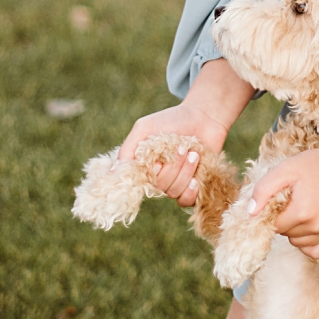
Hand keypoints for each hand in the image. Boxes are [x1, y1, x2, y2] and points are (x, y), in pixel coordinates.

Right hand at [118, 60, 252, 207]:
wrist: (205, 116)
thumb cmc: (173, 120)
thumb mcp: (144, 128)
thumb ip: (128, 149)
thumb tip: (113, 172)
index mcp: (145, 165)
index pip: (139, 181)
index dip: (149, 172)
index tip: (158, 160)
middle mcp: (158, 176)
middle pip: (160, 185)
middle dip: (173, 166)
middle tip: (182, 147)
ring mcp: (175, 182)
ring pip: (173, 191)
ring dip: (185, 172)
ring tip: (194, 154)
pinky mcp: (193, 187)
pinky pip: (185, 201)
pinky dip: (190, 192)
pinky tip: (196, 179)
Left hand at [247, 141, 318, 255]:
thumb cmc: (316, 164)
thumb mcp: (285, 169)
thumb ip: (263, 190)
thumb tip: (250, 213)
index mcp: (302, 212)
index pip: (275, 226)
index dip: (275, 213)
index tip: (284, 200)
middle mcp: (318, 226)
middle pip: (287, 235)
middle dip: (286, 221)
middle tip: (295, 202)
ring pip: (300, 243)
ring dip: (298, 231)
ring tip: (305, 210)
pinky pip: (317, 251)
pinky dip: (310, 243)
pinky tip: (311, 227)